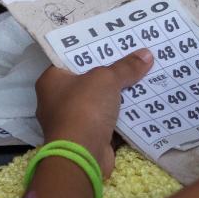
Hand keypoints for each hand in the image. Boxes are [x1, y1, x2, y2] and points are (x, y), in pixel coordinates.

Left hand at [35, 49, 154, 175]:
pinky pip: (109, 120)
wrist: (82, 155)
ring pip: (100, 101)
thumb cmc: (84, 108)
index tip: (114, 42)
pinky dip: (123, 114)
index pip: (72, 59)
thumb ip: (125, 67)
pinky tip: (143, 102)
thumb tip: (146, 54)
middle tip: (134, 56)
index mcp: (51, 81)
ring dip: (119, 94)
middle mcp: (57, 100)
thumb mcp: (106, 79)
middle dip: (111, 72)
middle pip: (88, 80)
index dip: (93, 50)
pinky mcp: (88, 137)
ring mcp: (72, 121)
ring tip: (143, 76)